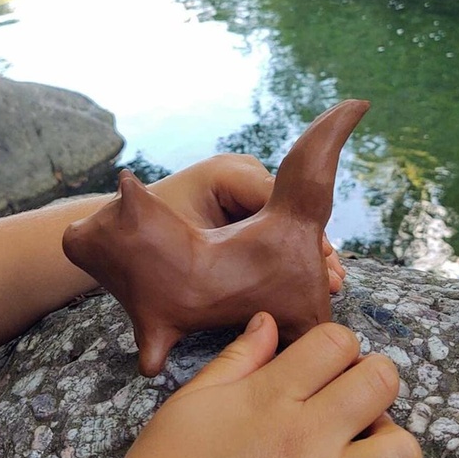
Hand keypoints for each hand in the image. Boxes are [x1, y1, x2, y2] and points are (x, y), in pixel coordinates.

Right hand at [101, 312, 421, 457]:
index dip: (338, 351)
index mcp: (267, 399)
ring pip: (404, 452)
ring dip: (388, 451)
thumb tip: (270, 322)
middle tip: (350, 413)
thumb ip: (236, 360)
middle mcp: (304, 441)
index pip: (338, 342)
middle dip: (373, 387)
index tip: (325, 375)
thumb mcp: (188, 405)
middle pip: (383, 382)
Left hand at [148, 155, 346, 291]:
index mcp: (227, 173)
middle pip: (288, 211)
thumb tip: (272, 273)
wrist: (126, 228)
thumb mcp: (187, 247)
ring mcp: (248, 187)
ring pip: (287, 222)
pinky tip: (316, 279)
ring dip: (306, 255)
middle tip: (332, 283)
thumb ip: (222, 256)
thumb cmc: (148, 235)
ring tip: (331, 284)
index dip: (300, 237)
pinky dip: (292, 255)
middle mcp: (242, 173)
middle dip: (311, 248)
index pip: (276, 201)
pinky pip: (277, 229)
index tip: (318, 268)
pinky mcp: (250, 205)